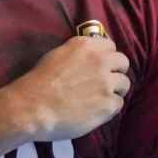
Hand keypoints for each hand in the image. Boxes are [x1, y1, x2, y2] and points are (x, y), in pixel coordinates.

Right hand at [2, 35, 131, 141]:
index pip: (111, 46)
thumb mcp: (57, 56)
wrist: (33, 107)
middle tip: (105, 83)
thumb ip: (79, 54)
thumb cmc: (38, 82)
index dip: (106, 58)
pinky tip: (96, 111)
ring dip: (115, 90)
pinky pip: (119, 103)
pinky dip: (110, 108)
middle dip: (116, 72)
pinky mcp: (109, 104)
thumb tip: (90, 58)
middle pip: (123, 63)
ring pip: (125, 84)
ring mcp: (107, 83)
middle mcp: (101, 61)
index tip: (100, 66)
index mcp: (87, 46)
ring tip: (100, 99)